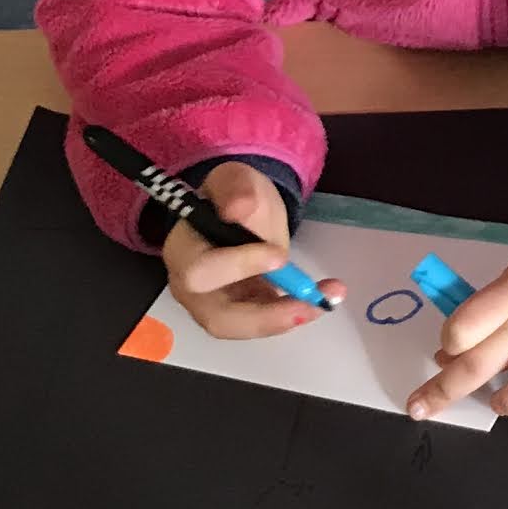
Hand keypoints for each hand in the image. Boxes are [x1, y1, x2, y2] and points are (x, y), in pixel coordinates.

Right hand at [160, 162, 343, 338]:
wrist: (243, 212)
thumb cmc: (233, 197)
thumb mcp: (236, 180)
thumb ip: (237, 189)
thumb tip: (238, 209)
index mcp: (183, 251)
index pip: (201, 272)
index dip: (239, 268)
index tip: (279, 256)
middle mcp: (192, 289)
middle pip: (219, 319)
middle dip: (268, 315)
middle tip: (310, 302)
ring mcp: (215, 306)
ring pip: (245, 328)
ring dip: (287, 317)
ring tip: (324, 300)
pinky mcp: (242, 314)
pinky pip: (265, 323)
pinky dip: (295, 313)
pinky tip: (321, 299)